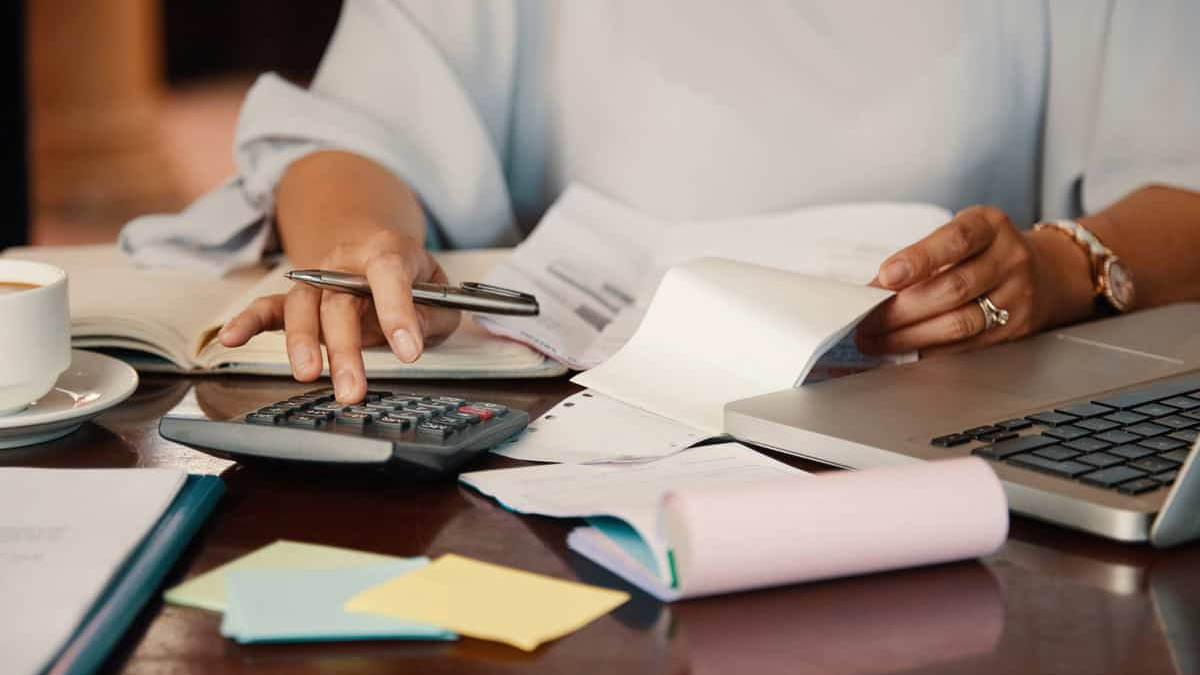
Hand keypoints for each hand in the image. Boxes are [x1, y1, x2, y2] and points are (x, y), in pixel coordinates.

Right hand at [217, 229, 461, 402]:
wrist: (381, 253)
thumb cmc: (413, 280)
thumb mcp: (441, 296)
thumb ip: (431, 315)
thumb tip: (411, 336)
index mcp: (388, 251)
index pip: (389, 274)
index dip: (398, 311)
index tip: (409, 352)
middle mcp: (345, 263)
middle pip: (339, 300)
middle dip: (345, 347)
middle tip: (353, 388)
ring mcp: (317, 279)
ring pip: (303, 307)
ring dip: (303, 344)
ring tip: (309, 376)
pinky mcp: (298, 298)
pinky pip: (268, 307)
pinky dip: (247, 322)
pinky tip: (231, 338)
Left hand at [855, 205, 1087, 357]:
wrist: (1047, 273)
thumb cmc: (985, 252)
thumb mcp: (958, 237)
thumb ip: (920, 258)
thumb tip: (872, 291)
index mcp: (990, 226)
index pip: (956, 240)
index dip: (919, 258)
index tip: (886, 275)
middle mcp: (1009, 259)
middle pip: (952, 288)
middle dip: (901, 309)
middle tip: (865, 321)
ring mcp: (1016, 296)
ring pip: (959, 323)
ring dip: (909, 336)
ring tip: (875, 340)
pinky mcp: (1015, 329)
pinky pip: (966, 345)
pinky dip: (929, 350)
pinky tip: (903, 350)